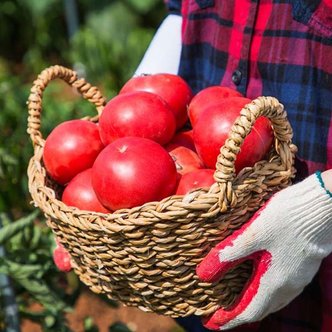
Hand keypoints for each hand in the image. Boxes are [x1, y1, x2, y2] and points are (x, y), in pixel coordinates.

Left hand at [196, 173, 331, 329]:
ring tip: (238, 300)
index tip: (211, 323)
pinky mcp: (303, 265)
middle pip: (261, 309)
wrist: (321, 206)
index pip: (248, 311)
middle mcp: (288, 285)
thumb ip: (228, 255)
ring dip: (253, 304)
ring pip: (273, 300)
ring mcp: (298, 276)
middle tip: (221, 313)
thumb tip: (203, 275)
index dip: (228, 319)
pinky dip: (265, 292)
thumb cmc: (286, 219)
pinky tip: (260, 280)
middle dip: (239, 313)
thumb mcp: (252, 235)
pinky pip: (282, 289)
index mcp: (274, 282)